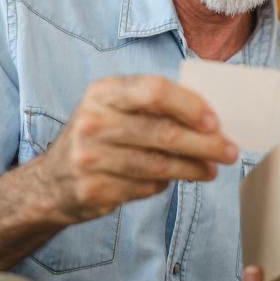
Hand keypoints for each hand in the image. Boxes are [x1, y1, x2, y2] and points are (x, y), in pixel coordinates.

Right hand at [33, 75, 237, 224]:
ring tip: (211, 170)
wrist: (50, 182)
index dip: (189, 106)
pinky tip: (175, 180)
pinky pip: (145, 186)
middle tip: (230, 152)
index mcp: (103, 92)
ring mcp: (90, 158)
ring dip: (193, 169)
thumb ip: (154, 108)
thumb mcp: (115, 110)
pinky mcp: (94, 189)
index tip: (215, 121)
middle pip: (163, 132)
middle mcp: (93, 122)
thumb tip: (211, 121)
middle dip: (205, 144)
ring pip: (159, 165)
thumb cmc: (99, 137)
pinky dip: (165, 183)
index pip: (154, 91)